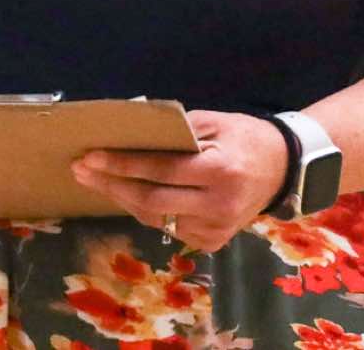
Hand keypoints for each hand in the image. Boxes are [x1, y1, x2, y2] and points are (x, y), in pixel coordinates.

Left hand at [71, 110, 292, 250]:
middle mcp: (217, 206)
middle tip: (80, 170)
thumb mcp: (214, 122)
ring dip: (124, 199)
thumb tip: (131, 132)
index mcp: (219, 171)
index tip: (90, 156)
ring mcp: (216, 230)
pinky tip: (131, 194)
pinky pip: (170, 228)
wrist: (284, 168)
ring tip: (97, 180)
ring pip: (157, 218)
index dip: (122, 164)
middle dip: (111, 185)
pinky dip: (148, 211)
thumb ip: (175, 129)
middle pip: (151, 201)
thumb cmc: (245, 137)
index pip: (160, 170)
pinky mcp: (214, 242)